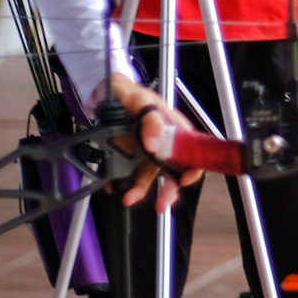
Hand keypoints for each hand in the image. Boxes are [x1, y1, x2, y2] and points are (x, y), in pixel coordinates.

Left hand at [91, 73, 205, 211]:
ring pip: (150, 177)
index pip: (193, 152)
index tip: (184, 180)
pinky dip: (121, 183)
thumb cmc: (130, 94)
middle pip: (174, 171)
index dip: (193, 168)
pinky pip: (128, 174)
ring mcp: (147, 152)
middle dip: (169, 191)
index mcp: (175, 129)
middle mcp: (164, 143)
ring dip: (141, 190)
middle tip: (162, 204)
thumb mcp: (141, 101)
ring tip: (129, 198)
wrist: (104, 94)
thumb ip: (151, 120)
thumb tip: (155, 144)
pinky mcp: (130, 157)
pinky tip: (114, 185)